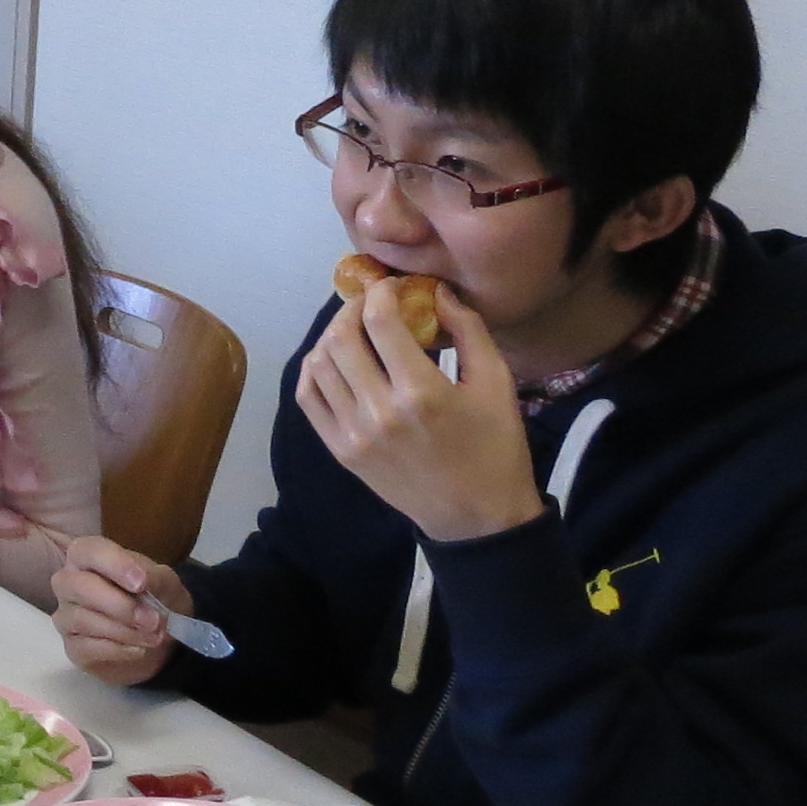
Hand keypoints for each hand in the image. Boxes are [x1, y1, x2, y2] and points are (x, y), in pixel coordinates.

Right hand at [49, 535, 188, 683]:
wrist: (157, 636)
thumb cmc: (154, 598)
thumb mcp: (164, 582)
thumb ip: (154, 577)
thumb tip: (142, 579)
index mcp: (87, 556)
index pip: (88, 551)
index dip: (114, 565)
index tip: (141, 583)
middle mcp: (69, 582)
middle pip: (75, 586)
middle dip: (118, 605)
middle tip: (152, 620)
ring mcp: (67, 616)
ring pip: (81, 620)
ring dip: (124, 631)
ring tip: (154, 637)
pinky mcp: (72, 647)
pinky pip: (86, 648)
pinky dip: (118, 650)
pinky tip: (139, 649)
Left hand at [294, 281, 541, 543]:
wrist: (477, 519)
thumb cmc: (495, 448)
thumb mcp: (497, 385)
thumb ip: (468, 331)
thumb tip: (438, 291)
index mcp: (421, 393)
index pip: (379, 322)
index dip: (380, 292)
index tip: (391, 286)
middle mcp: (379, 412)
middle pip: (340, 338)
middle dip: (351, 308)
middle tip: (369, 303)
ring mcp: (353, 434)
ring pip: (318, 365)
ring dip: (332, 336)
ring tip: (354, 329)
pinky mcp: (341, 451)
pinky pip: (309, 399)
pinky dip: (314, 370)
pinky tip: (334, 359)